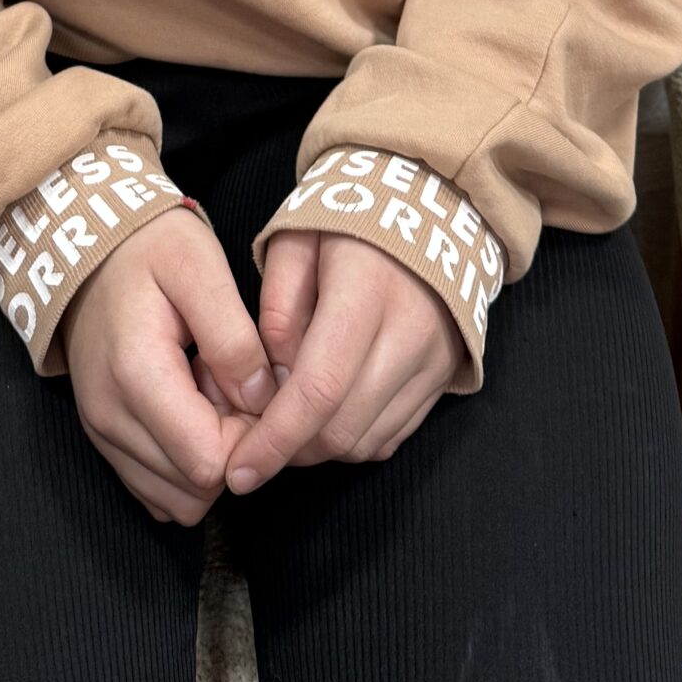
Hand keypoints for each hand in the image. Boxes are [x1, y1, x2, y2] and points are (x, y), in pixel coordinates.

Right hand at [61, 205, 278, 525]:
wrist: (89, 247)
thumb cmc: (149, 248)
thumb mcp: (200, 268)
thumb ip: (233, 339)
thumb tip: (261, 403)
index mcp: (135, 375)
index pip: (209, 462)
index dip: (248, 435)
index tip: (251, 385)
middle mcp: (109, 417)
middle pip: (195, 490)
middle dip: (229, 448)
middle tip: (230, 384)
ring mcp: (101, 433)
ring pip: (177, 500)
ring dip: (207, 457)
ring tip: (208, 392)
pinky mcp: (103, 438)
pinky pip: (156, 489)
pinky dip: (182, 463)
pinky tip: (188, 408)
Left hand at [216, 229, 462, 490]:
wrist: (431, 208)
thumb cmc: (348, 222)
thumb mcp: (295, 241)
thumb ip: (276, 310)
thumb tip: (271, 382)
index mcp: (365, 293)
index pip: (318, 389)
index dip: (275, 439)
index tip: (238, 472)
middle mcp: (408, 335)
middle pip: (342, 428)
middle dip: (290, 450)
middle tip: (255, 440)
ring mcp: (432, 362)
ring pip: (366, 442)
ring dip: (319, 448)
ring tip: (289, 421)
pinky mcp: (442, 379)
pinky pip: (390, 437)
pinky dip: (351, 440)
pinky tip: (327, 415)